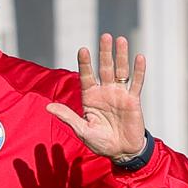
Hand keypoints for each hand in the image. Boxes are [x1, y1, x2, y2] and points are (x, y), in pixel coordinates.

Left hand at [47, 33, 147, 160]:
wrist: (121, 152)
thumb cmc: (100, 142)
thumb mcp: (82, 130)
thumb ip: (68, 117)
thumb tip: (48, 107)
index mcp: (90, 98)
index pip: (87, 77)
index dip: (85, 64)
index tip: (83, 49)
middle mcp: (105, 92)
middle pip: (104, 69)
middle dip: (104, 53)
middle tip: (105, 35)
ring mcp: (119, 95)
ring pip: (121, 71)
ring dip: (121, 56)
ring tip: (120, 40)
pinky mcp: (133, 100)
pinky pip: (136, 83)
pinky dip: (138, 71)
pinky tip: (139, 57)